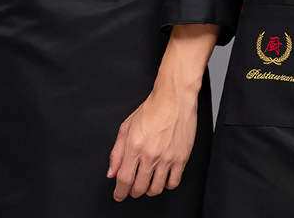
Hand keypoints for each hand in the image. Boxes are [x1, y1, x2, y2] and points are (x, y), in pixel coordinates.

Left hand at [107, 85, 197, 200]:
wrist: (174, 98)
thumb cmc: (152, 109)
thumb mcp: (127, 126)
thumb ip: (117, 152)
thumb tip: (111, 172)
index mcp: (134, 145)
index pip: (123, 179)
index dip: (120, 191)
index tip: (119, 194)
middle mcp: (150, 154)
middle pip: (139, 187)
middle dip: (133, 192)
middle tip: (132, 188)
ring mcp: (167, 157)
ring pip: (155, 189)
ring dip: (148, 190)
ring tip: (147, 183)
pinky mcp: (181, 158)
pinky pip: (173, 183)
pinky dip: (166, 185)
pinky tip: (163, 178)